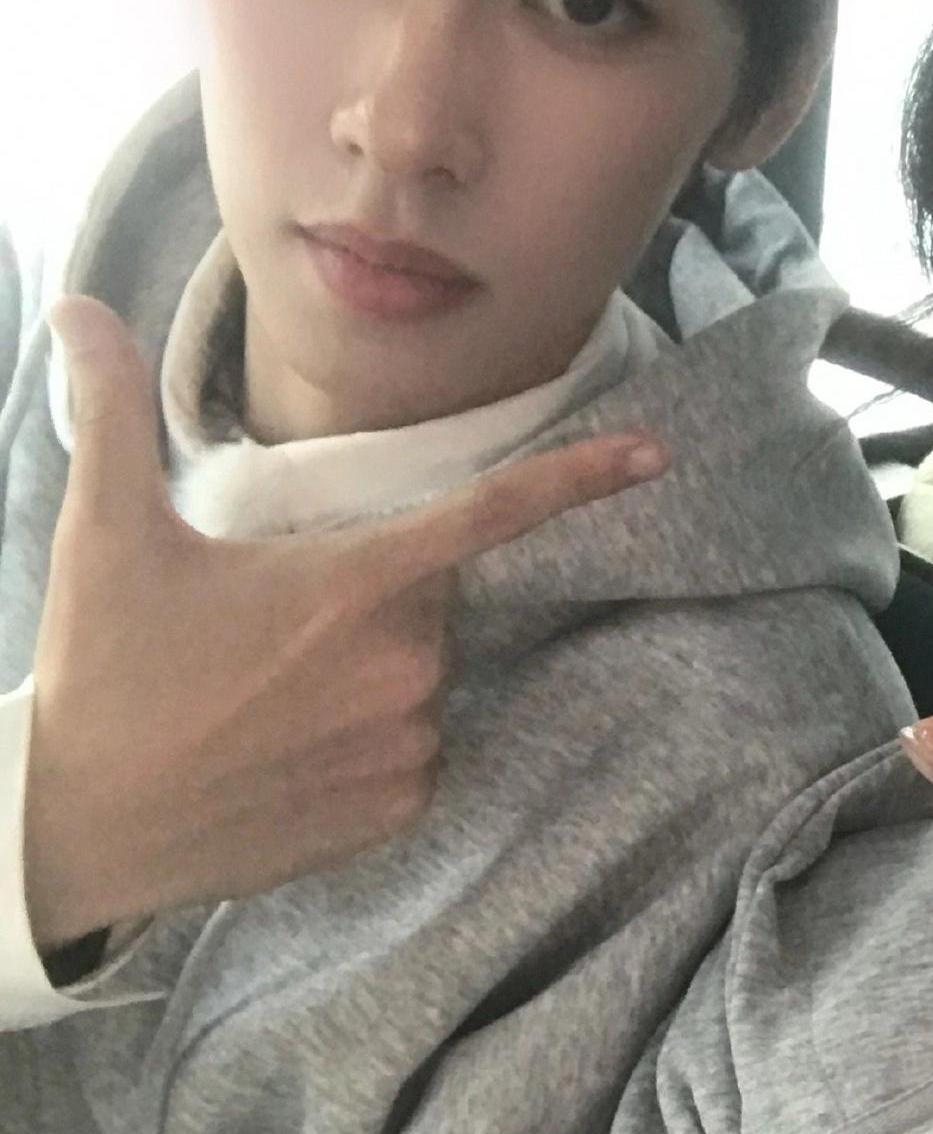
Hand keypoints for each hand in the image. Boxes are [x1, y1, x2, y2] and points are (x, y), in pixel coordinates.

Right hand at [21, 296, 667, 951]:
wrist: (82, 828)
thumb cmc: (102, 672)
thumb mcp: (104, 532)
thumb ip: (112, 409)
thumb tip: (78, 305)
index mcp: (354, 583)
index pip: (490, 514)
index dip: (577, 478)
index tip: (653, 454)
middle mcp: (404, 665)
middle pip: (427, 602)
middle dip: (366, 599)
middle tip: (263, 632)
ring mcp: (409, 744)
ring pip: (420, 678)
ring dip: (364, 674)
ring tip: (263, 700)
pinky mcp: (400, 809)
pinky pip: (412, 751)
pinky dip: (366, 743)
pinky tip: (287, 755)